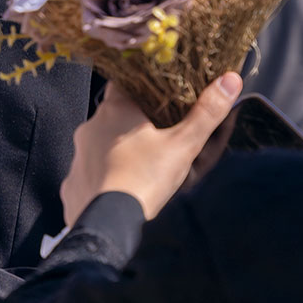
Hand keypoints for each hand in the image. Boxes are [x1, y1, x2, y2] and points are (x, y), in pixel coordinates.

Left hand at [61, 74, 242, 224]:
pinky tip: (117, 189)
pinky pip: (87, 175)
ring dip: (115, 152)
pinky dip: (101, 179)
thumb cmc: (146, 178)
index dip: (141, 87)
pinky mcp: (71, 184)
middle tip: (155, 136)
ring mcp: (77, 156)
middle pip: (112, 116)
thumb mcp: (183, 145)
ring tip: (139, 166)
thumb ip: (207, 113)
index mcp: (115, 111)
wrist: (109, 223)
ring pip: (98, 145)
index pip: (124, 83)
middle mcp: (90, 127)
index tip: (157, 95)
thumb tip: (230, 80)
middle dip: (131, 124)